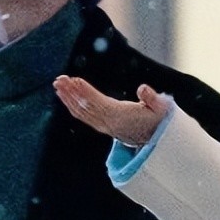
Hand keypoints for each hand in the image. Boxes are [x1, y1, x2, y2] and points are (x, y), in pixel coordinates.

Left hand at [53, 75, 169, 146]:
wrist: (157, 139)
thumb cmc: (158, 120)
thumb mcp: (161, 108)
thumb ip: (152, 98)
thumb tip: (143, 89)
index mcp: (121, 117)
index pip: (98, 103)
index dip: (85, 92)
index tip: (74, 80)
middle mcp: (109, 123)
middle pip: (86, 108)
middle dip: (71, 93)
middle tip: (59, 79)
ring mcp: (104, 126)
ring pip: (82, 112)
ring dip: (69, 98)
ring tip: (58, 85)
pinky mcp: (102, 126)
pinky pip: (84, 116)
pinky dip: (73, 106)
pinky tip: (66, 97)